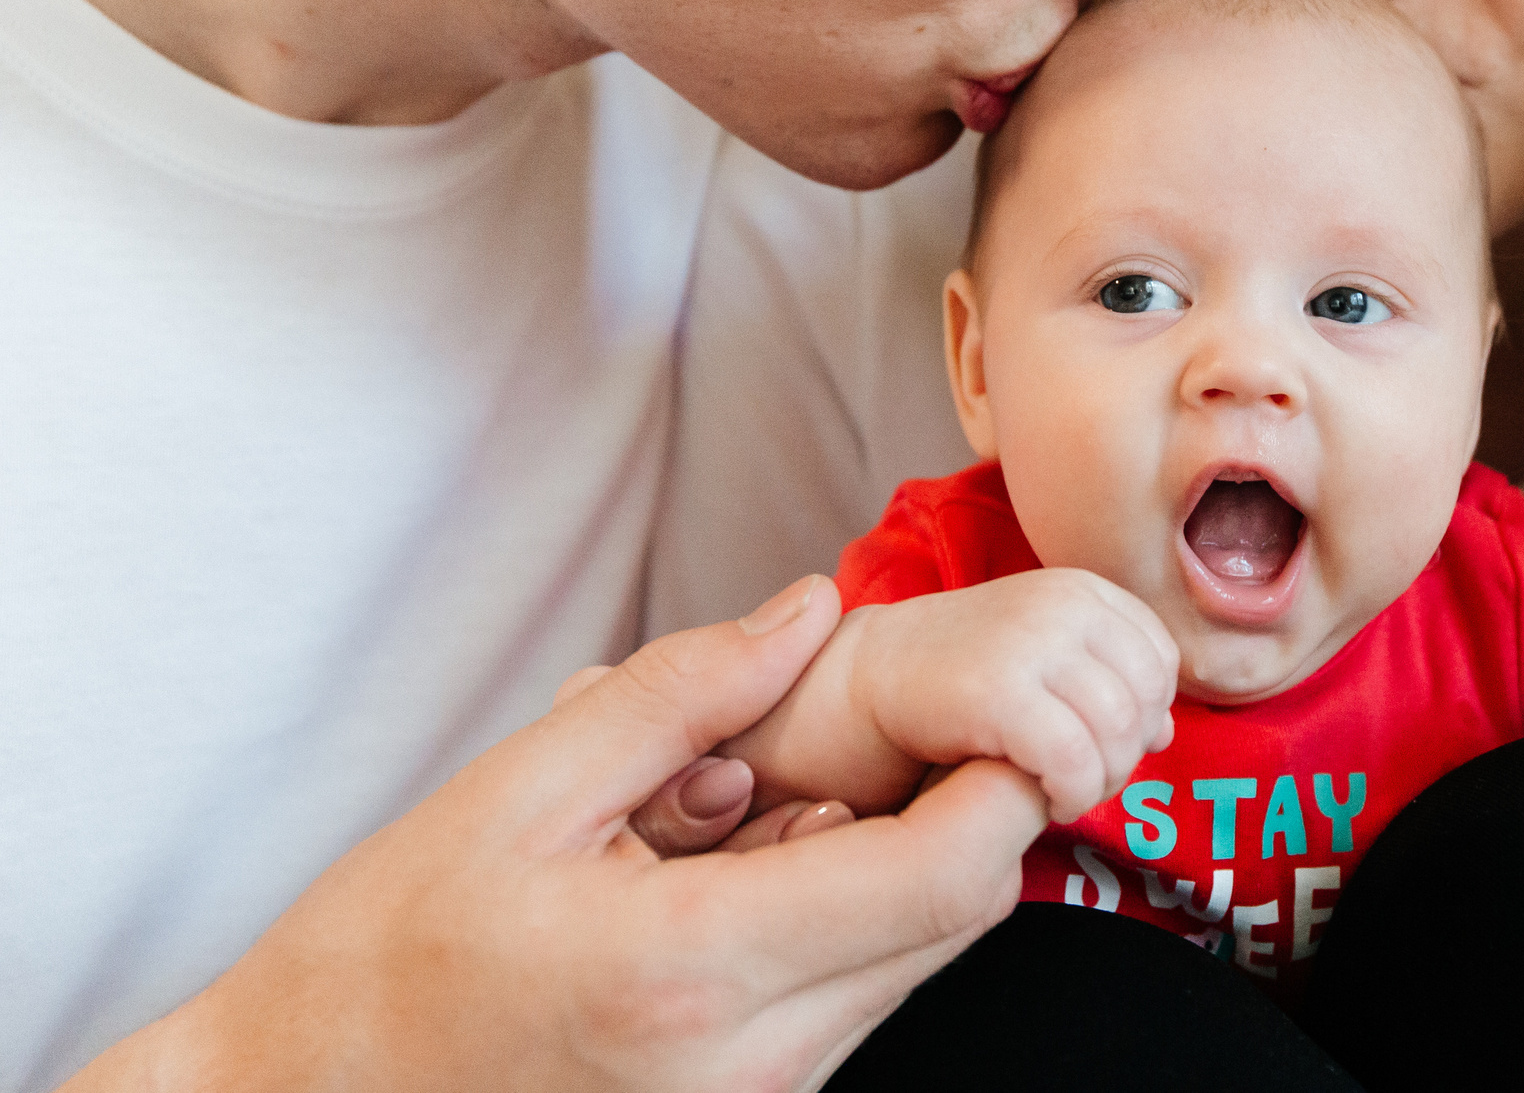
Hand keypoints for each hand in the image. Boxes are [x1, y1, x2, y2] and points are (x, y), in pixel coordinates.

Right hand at [66, 576, 1048, 1092]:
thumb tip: (809, 608)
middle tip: (907, 718)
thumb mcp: (514, 794)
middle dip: (965, 805)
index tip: (992, 703)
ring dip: (903, 864)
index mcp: (693, 970)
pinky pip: (855, 1006)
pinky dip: (850, 925)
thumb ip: (680, 693)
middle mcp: (754, 1064)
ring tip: (785, 799)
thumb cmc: (388, 959)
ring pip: (915, 965)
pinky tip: (753, 876)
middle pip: (956, 920)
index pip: (940, 877)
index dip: (1003, 779)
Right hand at [734, 568, 1179, 823]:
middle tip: (1076, 780)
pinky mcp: (998, 688)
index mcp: (1079, 589)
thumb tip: (1165, 731)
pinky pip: (1075, 758)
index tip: (1100, 748)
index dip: (1144, 716)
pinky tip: (1040, 799)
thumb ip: (1103, 685)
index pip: (1160, 660)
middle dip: (1123, 755)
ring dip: (1097, 780)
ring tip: (1054, 791)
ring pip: (1119, 732)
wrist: (854, 685)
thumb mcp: (1041, 667)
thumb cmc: (950, 686)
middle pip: (1146, 698)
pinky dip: (1071, 793)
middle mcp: (1063, 602)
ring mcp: (1031, 640)